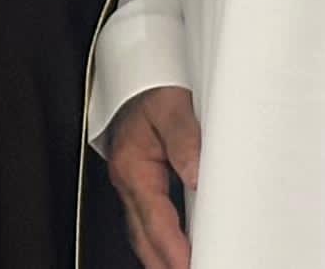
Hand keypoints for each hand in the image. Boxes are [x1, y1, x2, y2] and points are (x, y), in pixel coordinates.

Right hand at [103, 85, 201, 268]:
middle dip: (164, 263)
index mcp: (133, 167)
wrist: (136, 74)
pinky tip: (177, 249)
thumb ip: (184, 138)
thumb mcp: (170, 105)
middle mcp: (129, 181)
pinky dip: (161, 241)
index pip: (155, 219)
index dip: (173, 248)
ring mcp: (132, 184)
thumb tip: (196, 174)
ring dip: (161, 257)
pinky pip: (148, 221)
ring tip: (184, 267)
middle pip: (144, 237)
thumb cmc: (150, 89)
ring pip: (143, 233)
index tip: (190, 264)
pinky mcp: (142, 181)